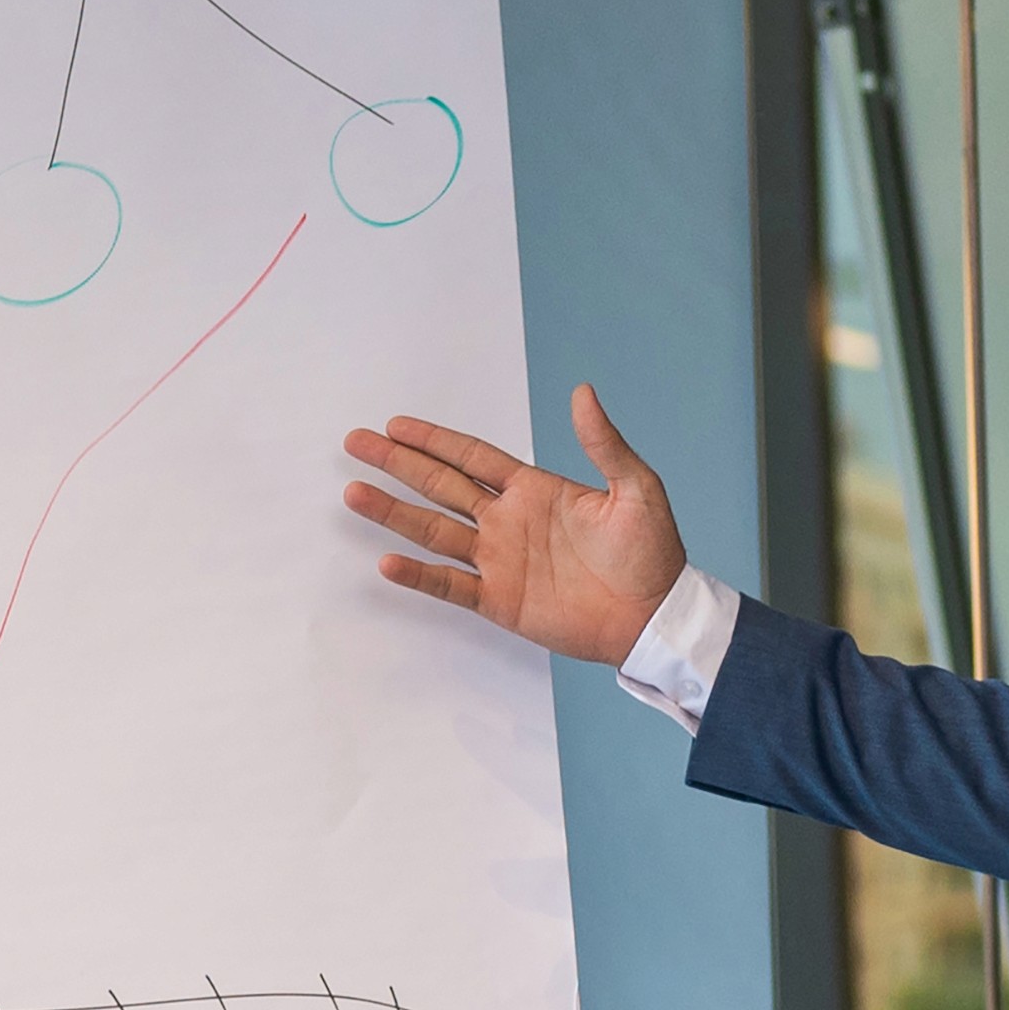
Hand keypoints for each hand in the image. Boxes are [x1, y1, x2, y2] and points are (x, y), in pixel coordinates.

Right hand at [343, 387, 690, 666]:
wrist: (654, 616)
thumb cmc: (652, 554)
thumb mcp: (636, 489)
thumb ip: (604, 444)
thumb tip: (583, 392)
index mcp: (534, 490)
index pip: (472, 458)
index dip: (434, 440)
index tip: (396, 424)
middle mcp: (508, 521)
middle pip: (439, 486)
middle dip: (398, 464)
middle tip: (356, 443)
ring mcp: (500, 561)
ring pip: (434, 531)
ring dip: (394, 513)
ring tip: (354, 493)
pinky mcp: (501, 600)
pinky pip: (450, 585)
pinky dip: (419, 576)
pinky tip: (388, 562)